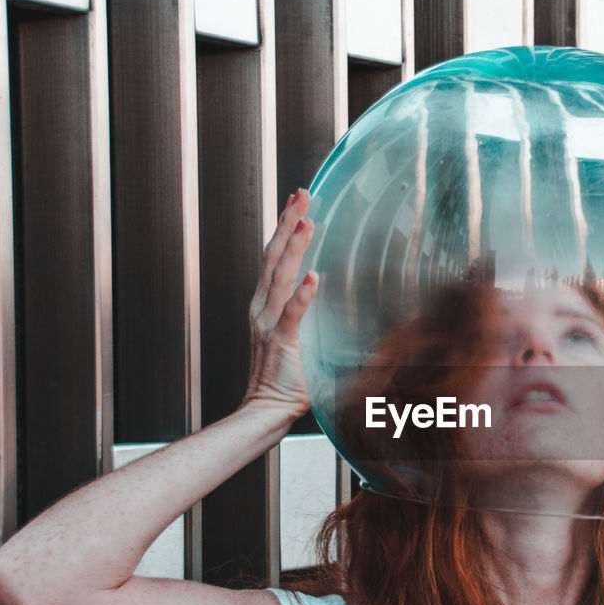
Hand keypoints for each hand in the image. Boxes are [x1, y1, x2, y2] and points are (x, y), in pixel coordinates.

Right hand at [242, 188, 318, 421]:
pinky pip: (292, 314)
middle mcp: (262, 308)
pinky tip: (313, 276)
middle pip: (273, 256)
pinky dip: (302, 295)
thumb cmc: (287, 379)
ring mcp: (268, 324)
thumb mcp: (301, 339)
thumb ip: (314, 318)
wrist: (266, 410)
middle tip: (302, 194)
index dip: (284, 227)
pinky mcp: (281, 342)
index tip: (297, 202)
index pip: (274, 258)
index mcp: (266, 305)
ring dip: (294, 247)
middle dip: (287, 222)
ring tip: (306, 221)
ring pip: (280, 276)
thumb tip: (341, 302)